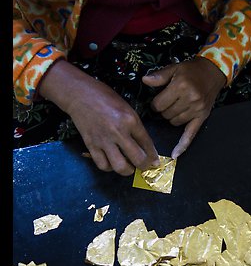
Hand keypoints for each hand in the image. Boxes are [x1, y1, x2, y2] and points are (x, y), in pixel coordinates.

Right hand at [39, 60, 159, 175]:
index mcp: (130, 120)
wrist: (80, 94)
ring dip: (127, 170)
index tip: (155, 162)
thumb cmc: (106, 98)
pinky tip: (112, 163)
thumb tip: (143, 146)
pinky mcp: (91, 145)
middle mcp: (119, 132)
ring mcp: (104, 140)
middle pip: (138, 159)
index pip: (147, 144)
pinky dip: (109, 167)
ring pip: (120, 166)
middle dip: (144, 166)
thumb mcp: (127, 108)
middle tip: (144, 167)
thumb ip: (135, 127)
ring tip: (128, 167)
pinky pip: (103, 165)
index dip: (153, 156)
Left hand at [142, 57, 225, 158]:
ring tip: (177, 107)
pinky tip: (175, 155)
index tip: (159, 99)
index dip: (156, 103)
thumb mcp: (174, 68)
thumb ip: (159, 76)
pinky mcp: (202, 118)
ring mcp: (196, 110)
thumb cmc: (191, 70)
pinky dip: (182, 146)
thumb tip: (144, 80)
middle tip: (169, 101)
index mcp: (181, 86)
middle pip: (166, 115)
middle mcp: (190, 99)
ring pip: (174, 123)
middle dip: (164, 110)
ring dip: (172, 118)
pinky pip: (190, 135)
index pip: (159, 104)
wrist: (213, 72)